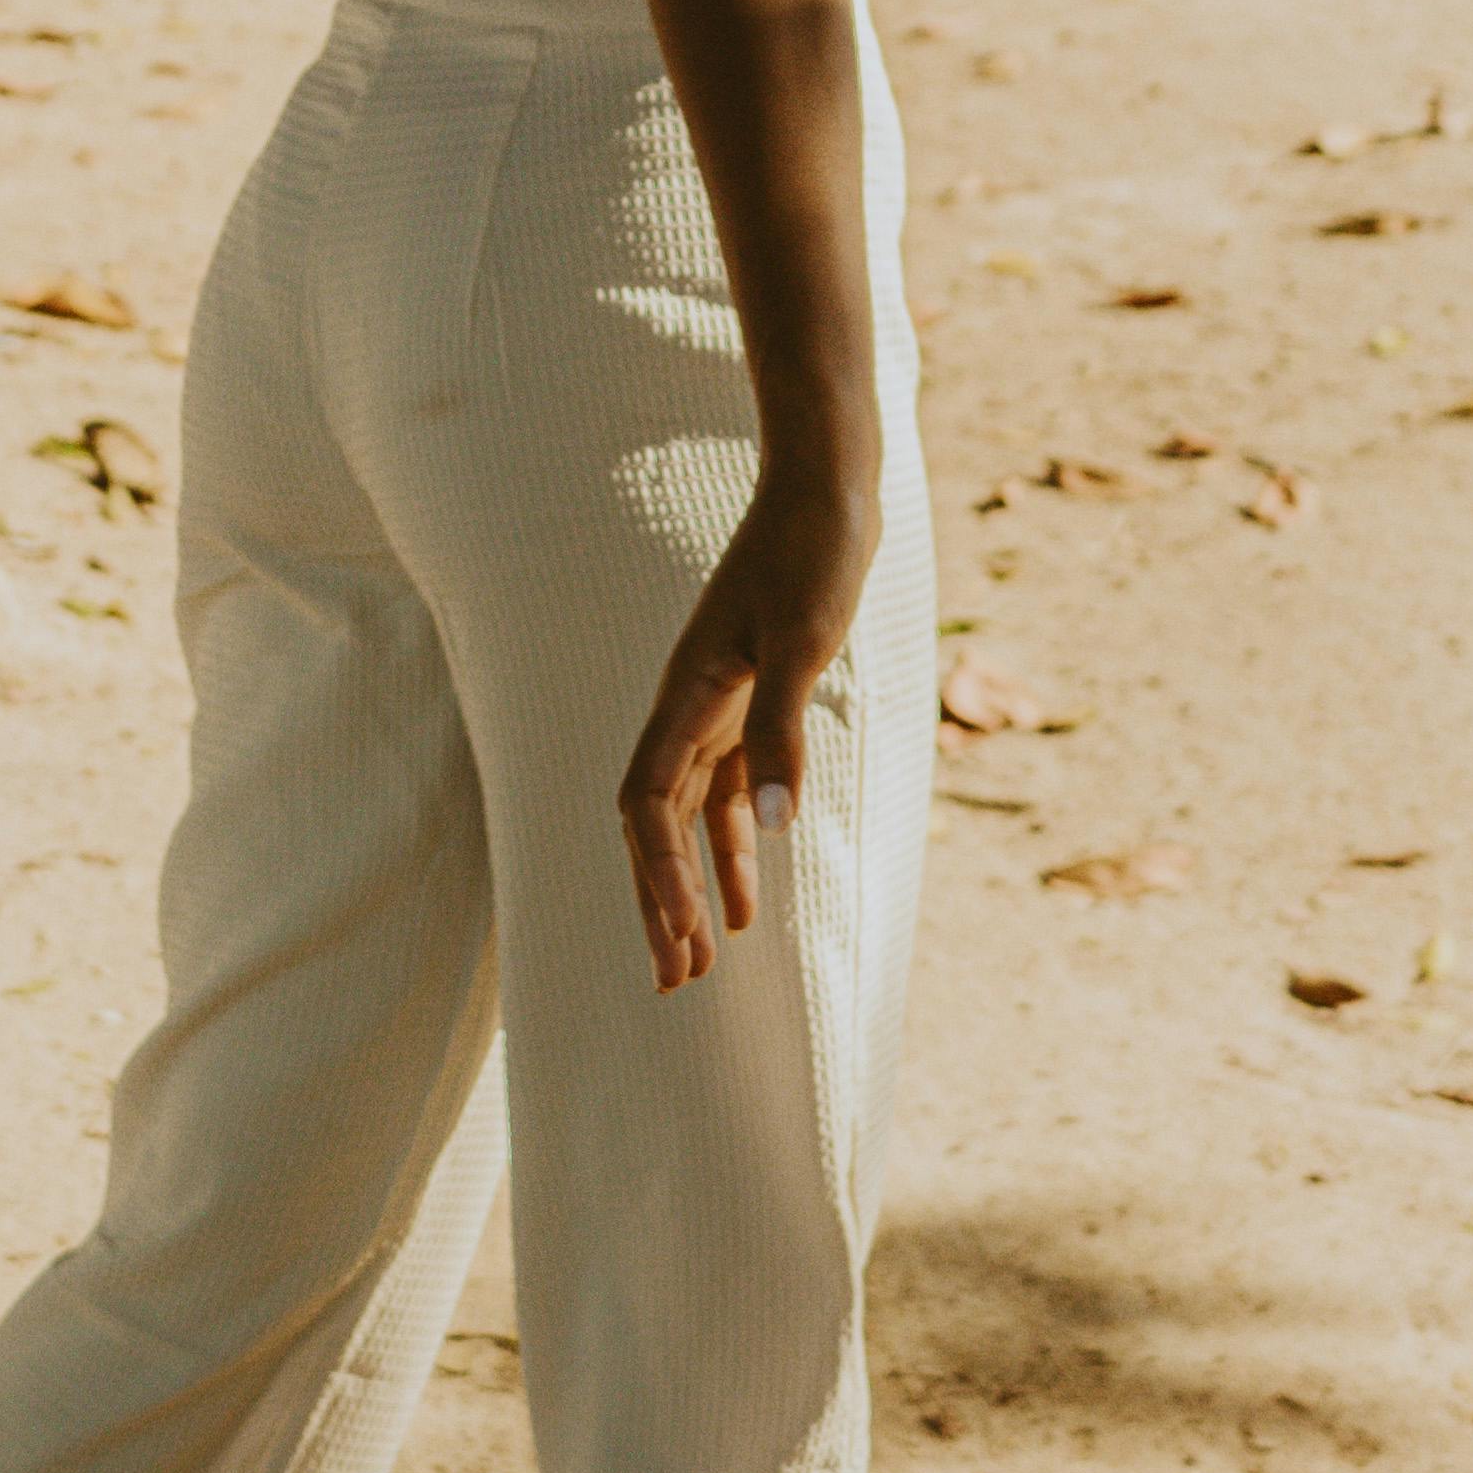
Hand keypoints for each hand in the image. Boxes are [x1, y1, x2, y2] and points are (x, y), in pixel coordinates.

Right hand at [616, 456, 876, 991]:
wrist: (825, 489)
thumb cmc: (811, 553)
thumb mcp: (804, 641)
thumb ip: (783, 731)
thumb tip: (772, 824)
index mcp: (685, 695)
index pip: (647, 805)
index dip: (657, 875)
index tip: (682, 938)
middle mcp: (686, 707)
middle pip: (651, 826)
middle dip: (659, 903)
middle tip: (673, 983)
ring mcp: (715, 706)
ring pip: (686, 817)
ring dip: (692, 886)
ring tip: (705, 960)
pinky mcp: (749, 702)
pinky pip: (725, 793)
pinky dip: (734, 846)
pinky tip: (752, 894)